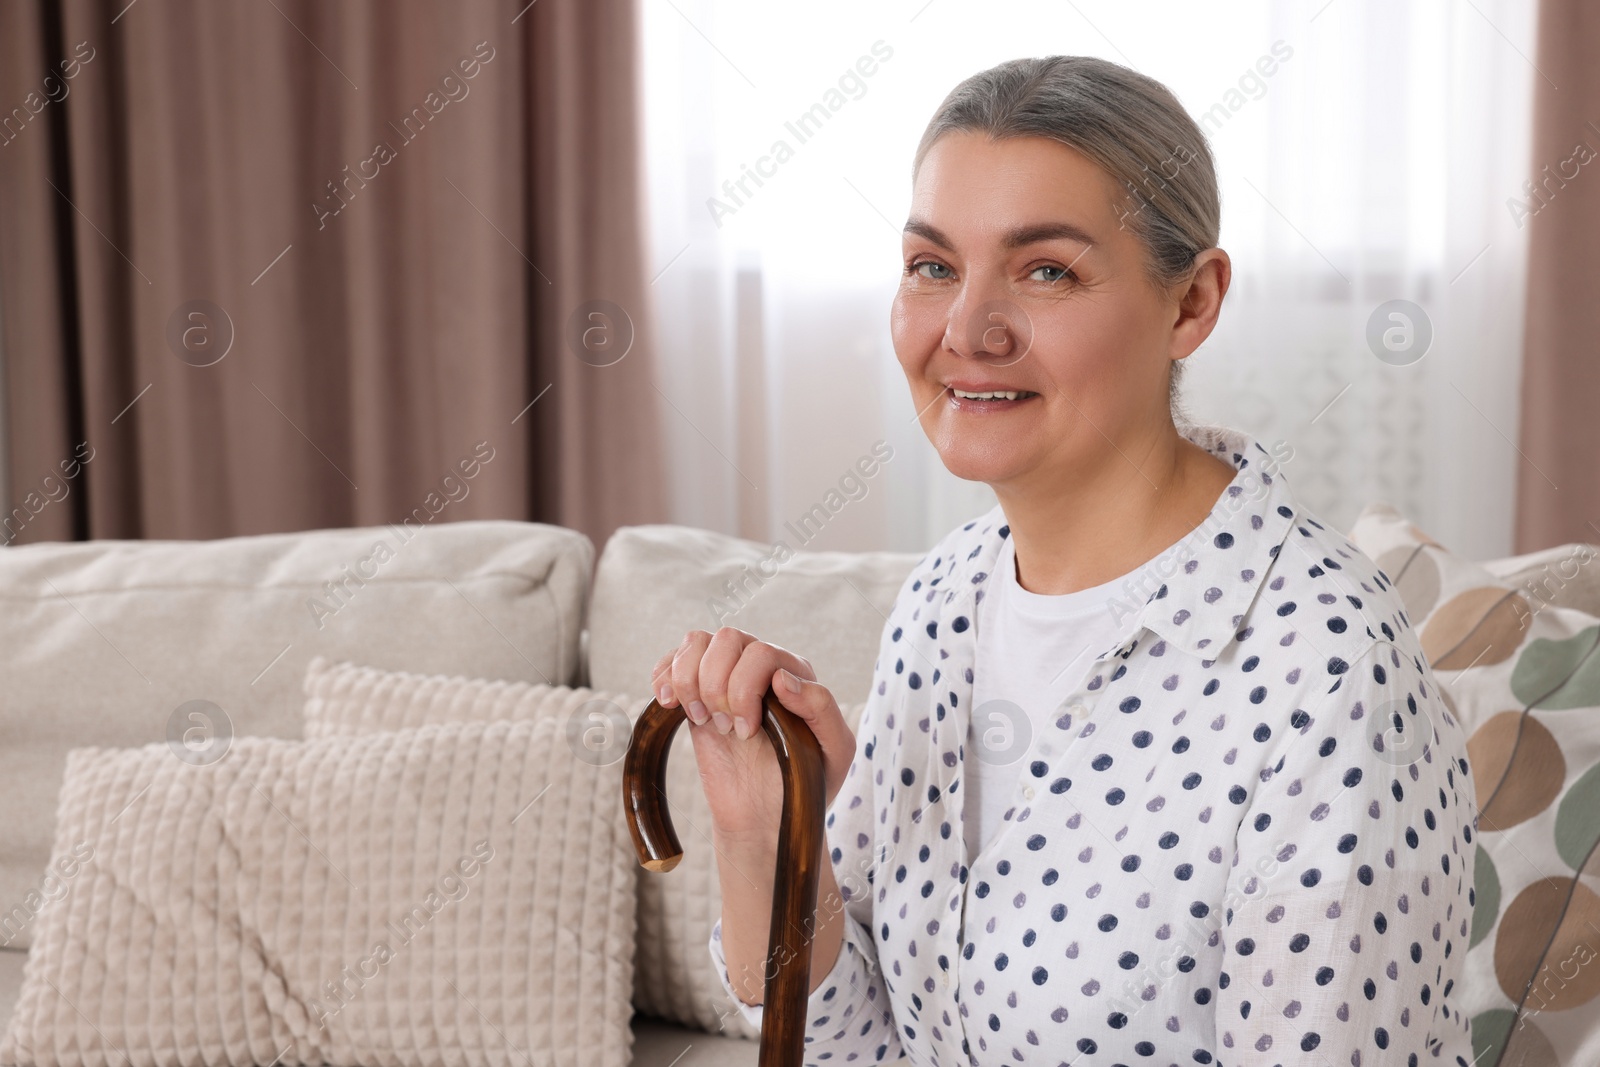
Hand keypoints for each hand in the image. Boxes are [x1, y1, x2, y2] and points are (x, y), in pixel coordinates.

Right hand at [649, 627, 857, 847]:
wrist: (763, 818)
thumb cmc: (803, 784)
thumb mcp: (835, 751)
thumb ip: (822, 708)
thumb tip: (783, 678)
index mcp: (795, 673)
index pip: (761, 653)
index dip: (745, 689)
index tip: (746, 733)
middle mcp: (760, 667)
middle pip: (727, 639)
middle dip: (718, 687)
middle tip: (727, 729)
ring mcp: (725, 678)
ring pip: (697, 642)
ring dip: (690, 682)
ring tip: (701, 719)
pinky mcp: (695, 695)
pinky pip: (672, 661)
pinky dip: (663, 677)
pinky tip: (669, 704)